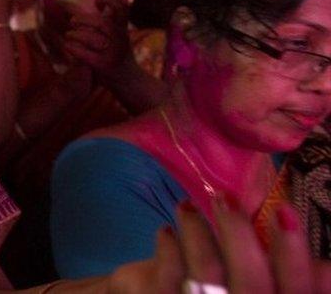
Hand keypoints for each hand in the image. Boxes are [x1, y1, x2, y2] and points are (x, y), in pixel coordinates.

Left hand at [58, 0, 132, 79]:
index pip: (121, 9)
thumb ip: (110, 19)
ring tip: (69, 34)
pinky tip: (68, 46)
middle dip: (84, 19)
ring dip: (76, 34)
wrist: (131, 83)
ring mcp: (113, 54)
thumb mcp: (119, 36)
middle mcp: (121, 41)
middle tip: (73, 21)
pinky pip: (84, 53)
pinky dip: (73, 48)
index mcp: (123, 30)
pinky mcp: (103, 66)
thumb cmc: (120, 56)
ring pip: (92, 37)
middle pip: (102, 23)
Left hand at [109, 200, 330, 293]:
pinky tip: (166, 231)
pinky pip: (168, 280)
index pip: (296, 289)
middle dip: (239, 234)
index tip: (284, 211)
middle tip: (224, 197)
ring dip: (196, 232)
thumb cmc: (248, 293)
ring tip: (186, 205)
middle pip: (250, 281)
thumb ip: (311, 284)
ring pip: (206, 274)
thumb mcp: (286, 293)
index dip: (293, 253)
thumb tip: (326, 265)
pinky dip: (168, 250)